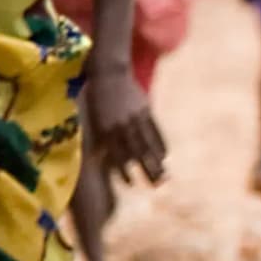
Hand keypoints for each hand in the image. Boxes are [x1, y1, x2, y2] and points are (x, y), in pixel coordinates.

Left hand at [87, 70, 168, 186]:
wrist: (109, 74)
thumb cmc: (97, 100)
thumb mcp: (95, 120)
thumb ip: (100, 140)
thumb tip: (100, 160)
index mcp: (106, 130)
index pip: (117, 156)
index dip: (123, 171)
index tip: (130, 184)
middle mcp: (122, 126)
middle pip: (137, 152)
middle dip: (147, 170)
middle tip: (155, 185)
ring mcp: (135, 118)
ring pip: (148, 143)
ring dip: (157, 160)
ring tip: (163, 174)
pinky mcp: (145, 110)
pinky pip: (155, 130)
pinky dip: (161, 143)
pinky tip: (165, 155)